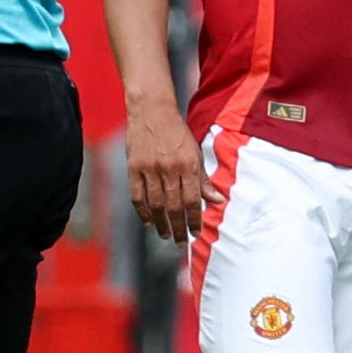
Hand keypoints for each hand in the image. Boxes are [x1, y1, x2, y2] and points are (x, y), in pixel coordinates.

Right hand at [126, 97, 208, 240]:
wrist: (151, 110)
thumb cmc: (176, 132)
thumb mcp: (195, 152)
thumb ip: (204, 179)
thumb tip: (217, 201)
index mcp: (188, 165)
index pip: (193, 200)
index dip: (195, 219)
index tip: (196, 233)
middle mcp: (169, 168)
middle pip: (174, 206)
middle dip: (179, 227)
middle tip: (181, 242)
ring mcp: (149, 168)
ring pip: (155, 204)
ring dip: (161, 223)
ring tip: (166, 235)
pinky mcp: (133, 167)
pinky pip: (137, 195)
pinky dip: (143, 211)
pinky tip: (148, 221)